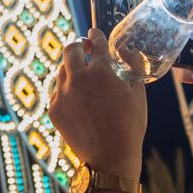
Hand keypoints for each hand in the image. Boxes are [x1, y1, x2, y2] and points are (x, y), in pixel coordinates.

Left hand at [50, 28, 146, 178]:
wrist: (109, 158)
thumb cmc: (129, 126)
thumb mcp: (138, 93)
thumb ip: (133, 66)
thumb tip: (125, 49)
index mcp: (101, 70)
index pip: (95, 42)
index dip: (95, 35)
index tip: (94, 33)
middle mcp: (78, 78)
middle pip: (70, 49)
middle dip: (78, 46)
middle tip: (84, 49)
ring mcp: (62, 94)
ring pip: (62, 71)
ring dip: (72, 69)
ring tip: (83, 78)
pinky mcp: (54, 109)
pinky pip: (57, 92)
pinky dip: (66, 91)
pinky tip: (78, 100)